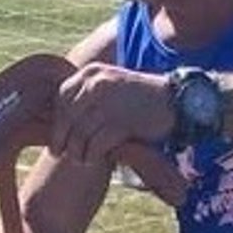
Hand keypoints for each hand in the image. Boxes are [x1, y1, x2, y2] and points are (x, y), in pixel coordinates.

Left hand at [52, 63, 173, 162]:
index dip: (56, 120)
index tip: (58, 137)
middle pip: (66, 118)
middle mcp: (97, 83)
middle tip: (61, 154)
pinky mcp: (123, 122)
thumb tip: (60, 120)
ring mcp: (110, 102)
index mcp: (91, 72)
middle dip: (61, 140)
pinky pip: (97, 144)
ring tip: (82, 159)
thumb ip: (87, 97)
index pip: (61, 97)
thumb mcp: (111, 87)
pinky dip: (93, 155)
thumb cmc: (140, 99)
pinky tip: (95, 159)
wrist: (176, 100)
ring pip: (79, 134)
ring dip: (77, 152)